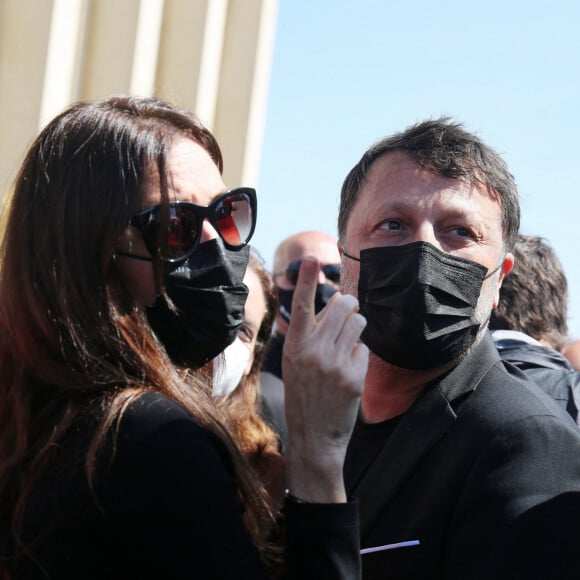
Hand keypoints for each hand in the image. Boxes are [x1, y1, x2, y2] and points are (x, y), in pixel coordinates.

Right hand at [282, 256, 367, 502]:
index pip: (302, 305)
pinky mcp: (353, 375)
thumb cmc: (304, 395)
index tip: (310, 258)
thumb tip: (335, 303)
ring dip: (357, 327)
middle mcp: (313, 351)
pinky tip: (350, 371)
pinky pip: (365, 348)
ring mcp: (334, 363)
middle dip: (350, 305)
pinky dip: (360, 354)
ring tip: (347, 344)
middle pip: (343, 306)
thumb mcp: (295, 363)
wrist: (314, 436)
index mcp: (294, 346)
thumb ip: (310, 334)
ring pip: (358, 322)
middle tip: (348, 312)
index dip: (306, 280)